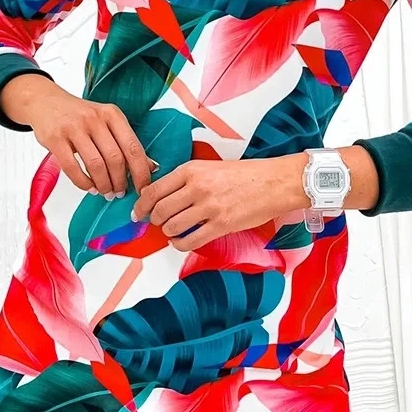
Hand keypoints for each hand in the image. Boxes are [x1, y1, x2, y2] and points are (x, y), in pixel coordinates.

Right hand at [0, 74, 155, 197]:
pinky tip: (89, 187)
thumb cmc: (79, 115)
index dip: (141, 172)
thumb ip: (125, 142)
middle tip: (120, 192)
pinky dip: (84, 183)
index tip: (143, 188)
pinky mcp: (55, 139)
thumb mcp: (106, 121)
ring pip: (96, 165)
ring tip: (105, 192)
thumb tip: (150, 168)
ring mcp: (74, 128)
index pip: (133, 147)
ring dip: (103, 185)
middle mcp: (95, 119)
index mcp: (112, 114)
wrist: (45, 101)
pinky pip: (72, 168)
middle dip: (120, 182)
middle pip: (115, 158)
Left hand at [131, 155, 308, 250]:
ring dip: (168, 232)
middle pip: (160, 211)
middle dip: (155, 220)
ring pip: (172, 227)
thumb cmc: (243, 174)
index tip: (138, 212)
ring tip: (174, 230)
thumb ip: (185, 179)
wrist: (273, 182)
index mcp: (191, 170)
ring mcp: (209, 207)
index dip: (141, 205)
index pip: (153, 190)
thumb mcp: (209, 166)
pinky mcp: (221, 225)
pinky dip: (180, 244)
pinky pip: (189, 241)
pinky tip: (182, 240)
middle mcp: (197, 187)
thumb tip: (159, 195)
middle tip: (158, 222)